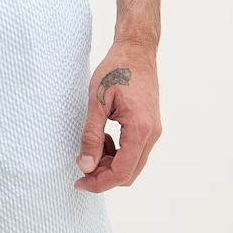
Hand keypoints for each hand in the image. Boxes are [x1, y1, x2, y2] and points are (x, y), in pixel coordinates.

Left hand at [75, 44, 161, 192]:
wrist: (136, 50)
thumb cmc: (116, 69)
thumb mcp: (97, 101)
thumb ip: (92, 136)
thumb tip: (86, 166)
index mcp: (140, 129)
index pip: (122, 172)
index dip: (99, 183)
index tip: (79, 182)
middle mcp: (152, 134)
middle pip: (129, 173)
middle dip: (104, 176)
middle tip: (81, 168)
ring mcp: (153, 130)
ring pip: (132, 164)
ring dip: (110, 163)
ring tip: (91, 146)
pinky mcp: (150, 126)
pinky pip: (134, 150)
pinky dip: (118, 152)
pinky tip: (103, 137)